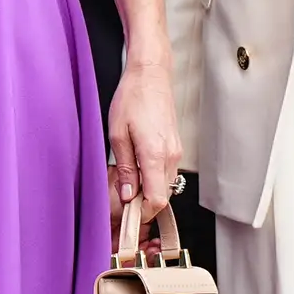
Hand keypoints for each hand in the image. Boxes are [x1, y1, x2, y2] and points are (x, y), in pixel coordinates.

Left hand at [105, 60, 184, 256]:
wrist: (151, 74)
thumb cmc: (133, 97)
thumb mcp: (118, 134)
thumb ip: (124, 168)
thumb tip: (127, 194)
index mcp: (155, 155)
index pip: (155, 201)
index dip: (141, 216)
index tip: (126, 220)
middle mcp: (170, 156)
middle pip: (161, 197)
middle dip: (142, 208)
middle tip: (121, 209)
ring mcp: (175, 152)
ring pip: (164, 186)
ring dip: (146, 193)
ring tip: (125, 188)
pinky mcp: (174, 147)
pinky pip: (165, 173)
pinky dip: (152, 180)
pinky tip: (136, 173)